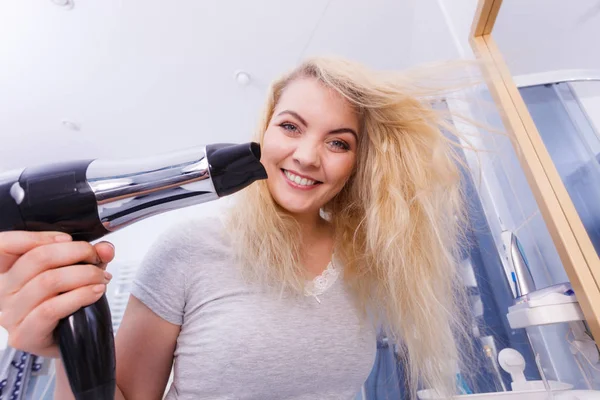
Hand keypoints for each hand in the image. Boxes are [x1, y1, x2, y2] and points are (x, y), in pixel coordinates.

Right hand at [0, 231, 114, 357]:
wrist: (75, 343)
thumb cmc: (70, 306)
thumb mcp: (81, 273)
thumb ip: (92, 257)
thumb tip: (105, 248)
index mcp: (9, 272)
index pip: (5, 245)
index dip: (35, 237)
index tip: (67, 238)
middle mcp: (4, 291)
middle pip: (35, 259)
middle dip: (75, 253)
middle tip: (96, 258)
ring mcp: (11, 315)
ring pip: (47, 282)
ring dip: (83, 275)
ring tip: (101, 278)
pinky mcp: (24, 335)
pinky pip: (51, 309)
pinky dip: (79, 296)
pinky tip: (95, 292)